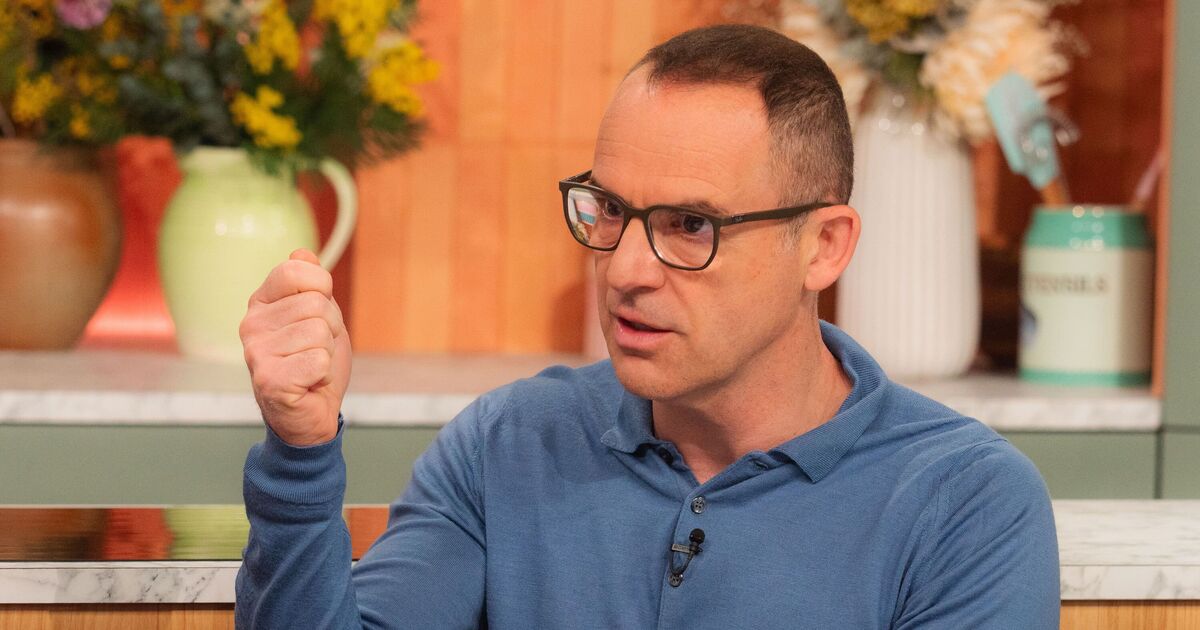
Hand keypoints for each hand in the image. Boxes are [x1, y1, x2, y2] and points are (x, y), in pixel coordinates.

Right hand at [240, 249, 351, 445]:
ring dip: (328, 351)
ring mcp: (256, 352)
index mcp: (261, 302)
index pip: (296, 269)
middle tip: (316, 349)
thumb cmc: (314, 363)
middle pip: (317, 303)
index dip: (322, 288)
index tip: (319, 313)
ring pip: (320, 331)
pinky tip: (309, 382)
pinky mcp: (269, 380)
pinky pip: (319, 359)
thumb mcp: (319, 316)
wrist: (310, 415)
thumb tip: (302, 252)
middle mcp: (251, 324)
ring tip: (312, 366)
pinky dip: (324, 372)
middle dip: (331, 327)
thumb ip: (311, 285)